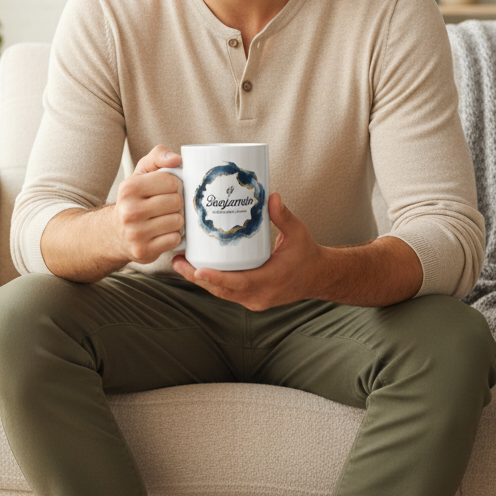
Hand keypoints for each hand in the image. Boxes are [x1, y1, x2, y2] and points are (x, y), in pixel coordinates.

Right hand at [113, 144, 185, 263]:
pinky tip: (163, 233)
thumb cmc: (135, 198)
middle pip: (176, 201)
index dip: (174, 184)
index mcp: (129, 188)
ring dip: (176, 220)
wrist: (115, 232)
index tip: (166, 189)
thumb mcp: (141, 173)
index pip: (171, 181)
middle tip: (166, 206)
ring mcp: (136, 233)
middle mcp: (130, 211)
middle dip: (176, 203)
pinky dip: (173, 236)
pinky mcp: (144, 251)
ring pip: (177, 221)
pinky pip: (175, 239)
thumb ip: (158, 156)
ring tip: (164, 219)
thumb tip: (177, 159)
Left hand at [172, 193, 324, 309]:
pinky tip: (196, 268)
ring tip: (180, 263)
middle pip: (222, 290)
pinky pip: (226, 292)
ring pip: (221, 292)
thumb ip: (283, 215)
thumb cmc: (307, 255)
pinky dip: (211, 282)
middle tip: (177, 261)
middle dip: (197, 277)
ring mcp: (254, 299)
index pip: (239, 283)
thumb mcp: (298, 233)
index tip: (198, 270)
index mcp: (270, 281)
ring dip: (200, 280)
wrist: (318, 276)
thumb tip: (270, 196)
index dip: (217, 278)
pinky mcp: (250, 298)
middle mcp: (259, 295)